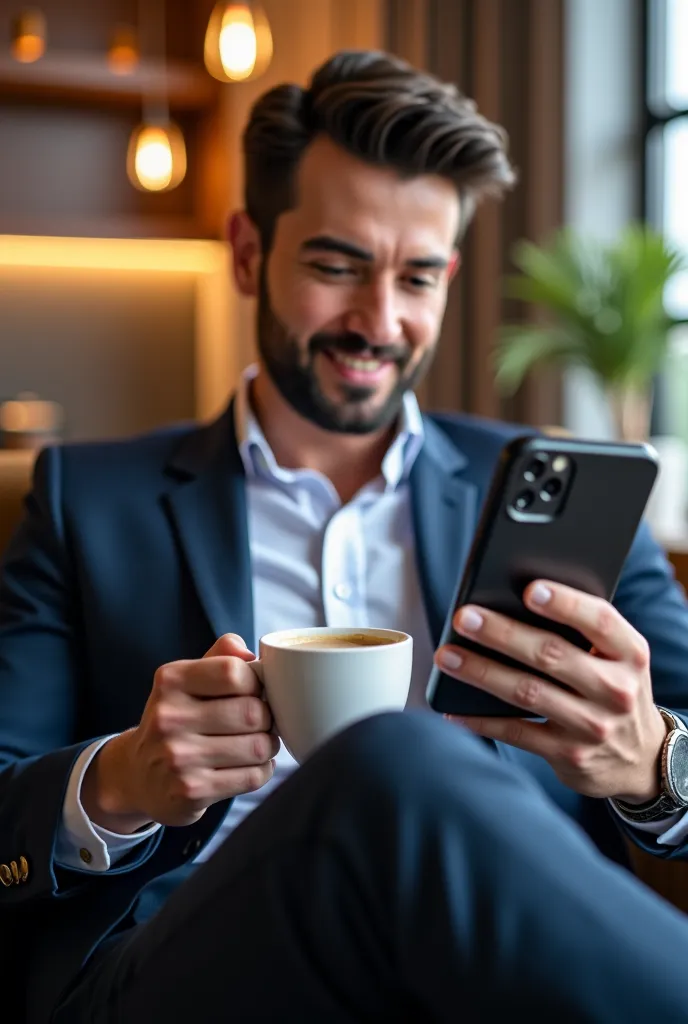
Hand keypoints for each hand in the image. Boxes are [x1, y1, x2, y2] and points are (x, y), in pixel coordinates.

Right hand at [81, 634, 278, 831]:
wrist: (137, 775)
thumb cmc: (176, 719)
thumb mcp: (187, 680)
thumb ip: (221, 656)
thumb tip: (250, 653)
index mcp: (171, 681)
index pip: (234, 672)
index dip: (256, 683)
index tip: (253, 692)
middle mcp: (169, 718)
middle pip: (253, 712)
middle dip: (268, 718)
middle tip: (261, 723)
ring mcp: (178, 757)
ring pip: (258, 747)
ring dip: (268, 746)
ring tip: (256, 745)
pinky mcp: (191, 791)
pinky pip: (252, 777)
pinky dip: (261, 771)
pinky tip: (247, 767)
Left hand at [435, 581, 666, 801]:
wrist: (641, 759)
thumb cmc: (613, 689)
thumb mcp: (618, 659)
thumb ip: (583, 633)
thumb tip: (513, 601)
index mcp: (630, 654)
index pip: (600, 621)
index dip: (565, 603)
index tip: (529, 589)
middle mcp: (616, 690)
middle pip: (551, 654)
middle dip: (502, 633)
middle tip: (464, 617)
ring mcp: (592, 726)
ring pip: (527, 692)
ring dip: (482, 672)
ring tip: (447, 656)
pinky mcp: (569, 755)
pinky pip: (516, 733)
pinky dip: (481, 721)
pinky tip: (453, 710)